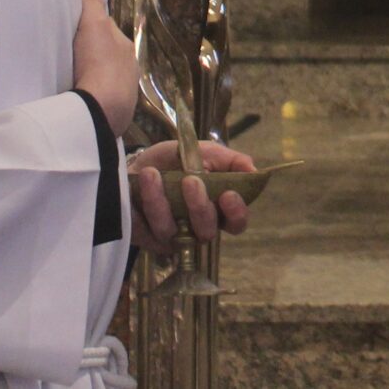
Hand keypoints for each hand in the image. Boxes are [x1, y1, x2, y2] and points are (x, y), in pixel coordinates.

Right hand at [72, 0, 137, 137]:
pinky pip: (99, 98)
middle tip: (67, 54)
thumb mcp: (94, 25)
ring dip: (90, 75)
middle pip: (105, 54)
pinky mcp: (114, 113)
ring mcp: (123, 93)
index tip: (73, 30)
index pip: (107, 31)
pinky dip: (90, 94)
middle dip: (90, 53)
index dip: (90, 28)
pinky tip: (77, 95)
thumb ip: (92, 5)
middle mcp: (129, 69)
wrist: (102, 109)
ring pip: (103, 77)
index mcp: (126, 48)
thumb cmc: (99, 63)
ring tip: (69, 76)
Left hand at [126, 140, 256, 250]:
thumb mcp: (203, 152)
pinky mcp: (145, 237)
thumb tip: (253, 170)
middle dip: (199, 207)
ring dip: (162, 201)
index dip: (236, 213)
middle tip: (191, 180)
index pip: (235, 223)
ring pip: (171, 230)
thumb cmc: (175, 161)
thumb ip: (230, 160)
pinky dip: (143, 202)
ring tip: (153, 174)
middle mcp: (195, 228)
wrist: (135, 163)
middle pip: (207, 232)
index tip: (228, 194)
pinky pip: (145, 228)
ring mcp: (170, 236)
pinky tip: (142, 182)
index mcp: (217, 210)